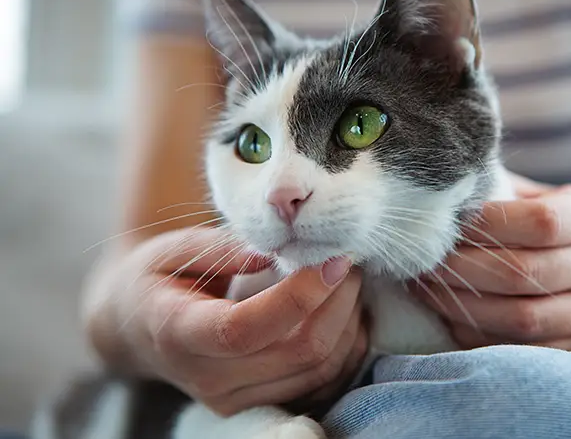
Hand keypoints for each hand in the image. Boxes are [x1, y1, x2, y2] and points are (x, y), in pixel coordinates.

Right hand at [83, 227, 367, 415]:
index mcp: (178, 333)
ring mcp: (237, 400)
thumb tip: (276, 250)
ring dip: (349, 323)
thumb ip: (222, 248)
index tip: (332, 259)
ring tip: (349, 281)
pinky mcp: (262, 404)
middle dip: (338, 302)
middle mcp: (209, 379)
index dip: (299, 296)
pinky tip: (345, 312)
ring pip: (320, 371)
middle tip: (348, 261)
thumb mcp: (173, 250)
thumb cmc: (158, 279)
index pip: (245, 329)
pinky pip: (324, 383)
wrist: (139, 328)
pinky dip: (347, 347)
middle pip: (298, 353)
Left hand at [415, 180, 570, 353]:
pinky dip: (478, 337)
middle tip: (422, 259)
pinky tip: (448, 317)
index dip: (488, 223)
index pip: (542, 222)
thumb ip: (503, 190)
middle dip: (463, 268)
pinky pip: (522, 351)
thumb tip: (442, 181)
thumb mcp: (546, 197)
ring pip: (522, 319)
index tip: (446, 221)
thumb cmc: (560, 229)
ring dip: (463, 306)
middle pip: (525, 274)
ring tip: (425, 288)